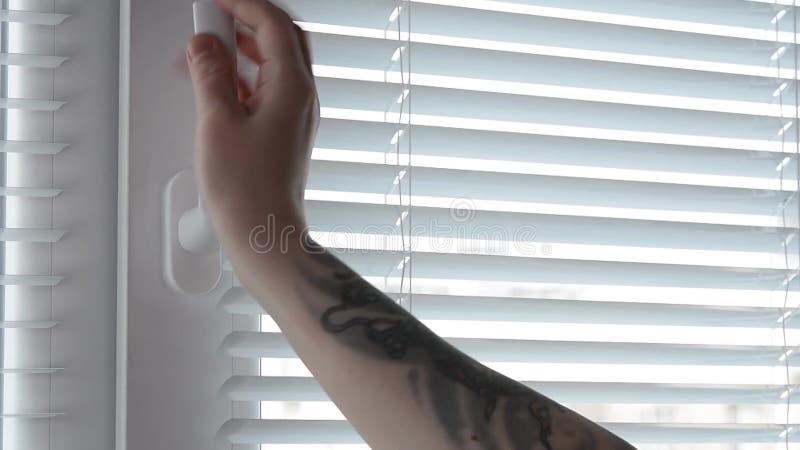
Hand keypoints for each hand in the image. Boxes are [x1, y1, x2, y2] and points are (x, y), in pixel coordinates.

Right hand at [185, 0, 317, 250]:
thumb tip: (204, 47)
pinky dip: (245, 76)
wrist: (265, 234)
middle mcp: (302, 98)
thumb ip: (211, 76)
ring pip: (276, 63)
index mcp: (292, 88)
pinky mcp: (286, 132)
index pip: (272, 23)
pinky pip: (270, 89)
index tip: (213, 0)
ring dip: (243, 48)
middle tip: (212, 20)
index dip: (241, 3)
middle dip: (246, 21)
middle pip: (282, 38)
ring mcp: (296, 116)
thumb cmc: (249, 192)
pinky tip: (219, 85)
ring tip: (207, 51)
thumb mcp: (217, 123)